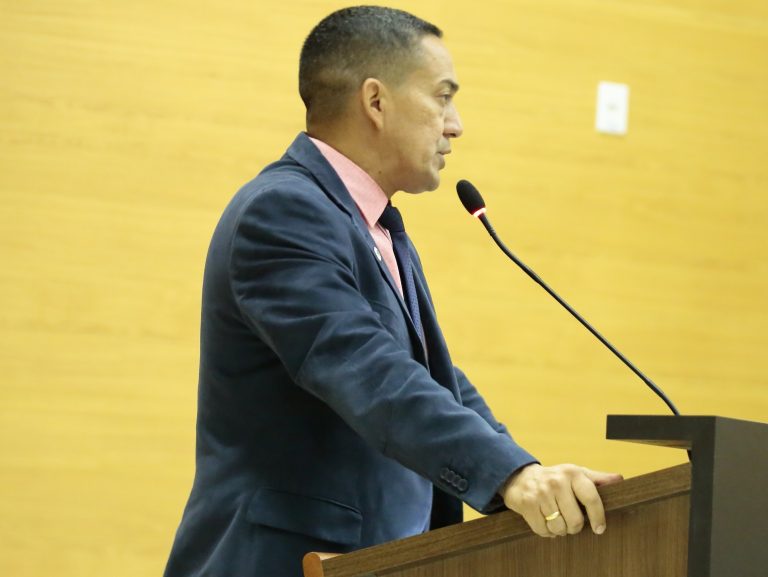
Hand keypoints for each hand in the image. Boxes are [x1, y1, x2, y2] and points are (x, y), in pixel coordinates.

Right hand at [500, 463, 622, 537]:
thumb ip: (597, 478)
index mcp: (572, 473)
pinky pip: (543, 530)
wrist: (520, 476)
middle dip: (574, 526)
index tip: (599, 528)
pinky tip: (545, 522)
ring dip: (559, 530)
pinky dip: (546, 532)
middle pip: (575, 520)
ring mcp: (540, 493)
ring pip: (559, 528)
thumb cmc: (555, 478)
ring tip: (557, 520)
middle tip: (570, 521)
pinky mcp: (527, 504)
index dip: (598, 517)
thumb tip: (619, 479)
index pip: (591, 498)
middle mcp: (556, 482)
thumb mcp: (576, 474)